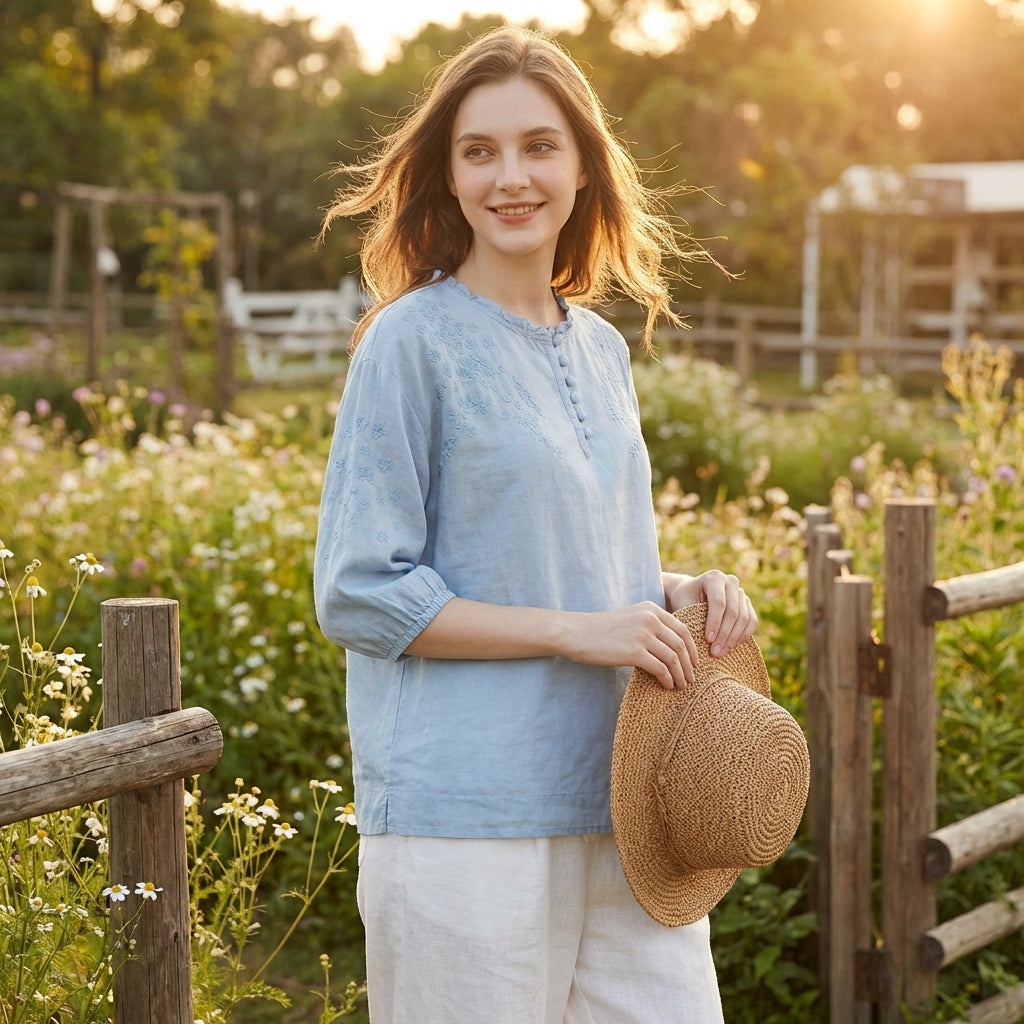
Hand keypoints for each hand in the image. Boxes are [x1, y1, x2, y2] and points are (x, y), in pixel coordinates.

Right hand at [562, 601, 700, 690]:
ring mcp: (642, 635)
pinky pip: (660, 668)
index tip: (694, 662)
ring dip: (681, 674)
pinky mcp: (633, 652)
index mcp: (651, 609)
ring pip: (673, 658)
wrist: (576, 633)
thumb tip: (670, 647)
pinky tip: (667, 685)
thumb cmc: (601, 630)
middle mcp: (650, 619)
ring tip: (682, 685)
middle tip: (692, 678)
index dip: (692, 648)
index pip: (682, 629)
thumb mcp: (630, 618)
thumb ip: (650, 626)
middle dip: (689, 664)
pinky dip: (668, 679)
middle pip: (681, 644)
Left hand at [663, 569, 757, 657]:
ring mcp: (741, 592)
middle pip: (733, 612)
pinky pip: (752, 621)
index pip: (719, 602)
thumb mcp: (683, 603)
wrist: (691, 593)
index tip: (708, 639)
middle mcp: (730, 581)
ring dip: (734, 638)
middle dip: (724, 634)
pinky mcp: (747, 604)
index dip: (715, 622)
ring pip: (744, 618)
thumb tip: (703, 639)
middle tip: (715, 652)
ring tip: (721, 652)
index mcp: (714, 577)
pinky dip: (744, 635)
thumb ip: (692, 615)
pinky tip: (732, 646)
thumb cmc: (684, 599)